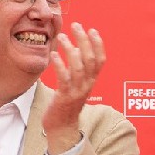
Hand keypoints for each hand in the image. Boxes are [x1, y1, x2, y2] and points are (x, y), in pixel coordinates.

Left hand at [42, 23, 104, 152]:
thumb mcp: (77, 86)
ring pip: (79, 67)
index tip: (92, 30)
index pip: (101, 60)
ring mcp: (77, 91)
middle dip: (84, 40)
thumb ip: (79, 71)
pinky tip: (53, 55)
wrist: (62, 128)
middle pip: (90, 59)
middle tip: (76, 26)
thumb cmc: (66, 104)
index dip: (98, 44)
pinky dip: (59, 65)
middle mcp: (87, 85)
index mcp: (91, 81)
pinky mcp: (64, 97)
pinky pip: (64, 78)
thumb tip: (76, 50)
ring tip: (61, 37)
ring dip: (70, 49)